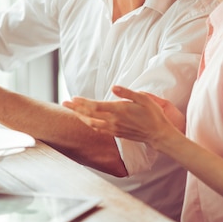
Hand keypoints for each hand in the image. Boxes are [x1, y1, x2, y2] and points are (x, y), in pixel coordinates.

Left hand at [63, 85, 183, 147]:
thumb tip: (113, 87)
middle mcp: (113, 120)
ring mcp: (113, 128)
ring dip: (80, 116)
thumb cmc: (152, 114)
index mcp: (119, 110)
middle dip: (76, 108)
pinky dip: (89, 124)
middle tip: (64, 102)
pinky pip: (98, 129)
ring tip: (71, 110)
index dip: (83, 103)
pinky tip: (85, 120)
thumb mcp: (143, 98)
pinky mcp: (115, 133)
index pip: (96, 106)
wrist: (158, 134)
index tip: (73, 98)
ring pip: (92, 123)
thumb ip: (127, 93)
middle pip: (90, 115)